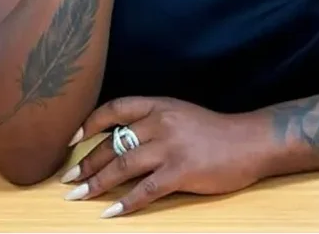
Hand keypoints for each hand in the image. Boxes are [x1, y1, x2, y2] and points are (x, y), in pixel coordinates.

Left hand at [60, 97, 266, 217]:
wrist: (250, 141)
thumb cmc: (216, 132)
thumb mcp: (181, 115)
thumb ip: (153, 122)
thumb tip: (120, 140)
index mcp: (159, 106)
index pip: (114, 109)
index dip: (89, 123)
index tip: (71, 140)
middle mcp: (161, 123)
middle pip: (112, 143)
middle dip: (86, 163)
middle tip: (69, 179)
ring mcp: (170, 147)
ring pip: (122, 167)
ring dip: (96, 184)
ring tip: (78, 197)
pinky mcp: (181, 171)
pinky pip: (145, 190)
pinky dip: (125, 203)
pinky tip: (111, 213)